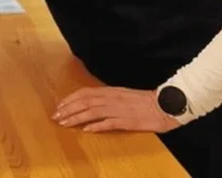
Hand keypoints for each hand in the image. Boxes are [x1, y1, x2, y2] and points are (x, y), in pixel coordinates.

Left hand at [53, 86, 180, 132]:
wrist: (166, 105)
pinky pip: (108, 123)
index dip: (70, 99)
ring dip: (76, 117)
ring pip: (92, 111)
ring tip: (64, 123)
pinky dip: (96, 126)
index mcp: (110, 91)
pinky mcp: (127, 121)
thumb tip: (92, 103)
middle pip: (85, 102)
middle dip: (68, 109)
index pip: (85, 93)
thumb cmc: (145, 101)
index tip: (59, 106)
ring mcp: (119, 110)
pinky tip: (86, 130)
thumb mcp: (123, 95)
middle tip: (56, 116)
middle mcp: (112, 98)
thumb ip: (108, 98)